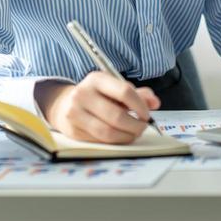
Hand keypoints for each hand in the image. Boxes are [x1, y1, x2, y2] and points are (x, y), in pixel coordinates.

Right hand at [35, 71, 161, 143]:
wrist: (64, 104)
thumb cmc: (97, 95)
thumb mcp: (114, 88)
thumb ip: (138, 94)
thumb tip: (155, 103)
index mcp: (96, 79)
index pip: (125, 92)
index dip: (140, 106)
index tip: (146, 114)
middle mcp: (83, 94)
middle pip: (117, 116)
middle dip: (135, 126)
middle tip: (142, 127)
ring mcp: (75, 113)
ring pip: (108, 132)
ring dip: (126, 136)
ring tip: (133, 134)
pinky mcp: (73, 130)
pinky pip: (100, 140)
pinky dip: (115, 141)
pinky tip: (120, 137)